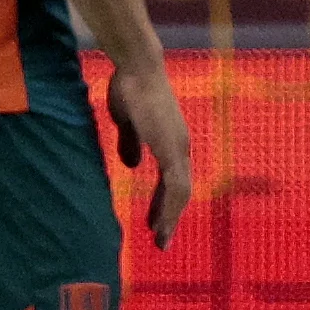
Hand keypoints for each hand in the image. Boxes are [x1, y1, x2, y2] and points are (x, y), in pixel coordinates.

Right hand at [107, 59, 194, 249]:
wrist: (136, 68)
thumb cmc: (130, 89)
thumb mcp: (128, 123)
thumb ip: (132, 144)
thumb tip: (133, 165)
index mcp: (171, 142)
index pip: (173, 180)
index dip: (164, 202)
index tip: (155, 223)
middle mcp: (180, 147)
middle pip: (181, 190)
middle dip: (170, 216)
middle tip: (162, 240)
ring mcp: (179, 147)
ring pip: (181, 192)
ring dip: (170, 217)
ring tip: (161, 239)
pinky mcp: (171, 147)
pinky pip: (175, 184)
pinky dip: (168, 205)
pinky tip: (160, 221)